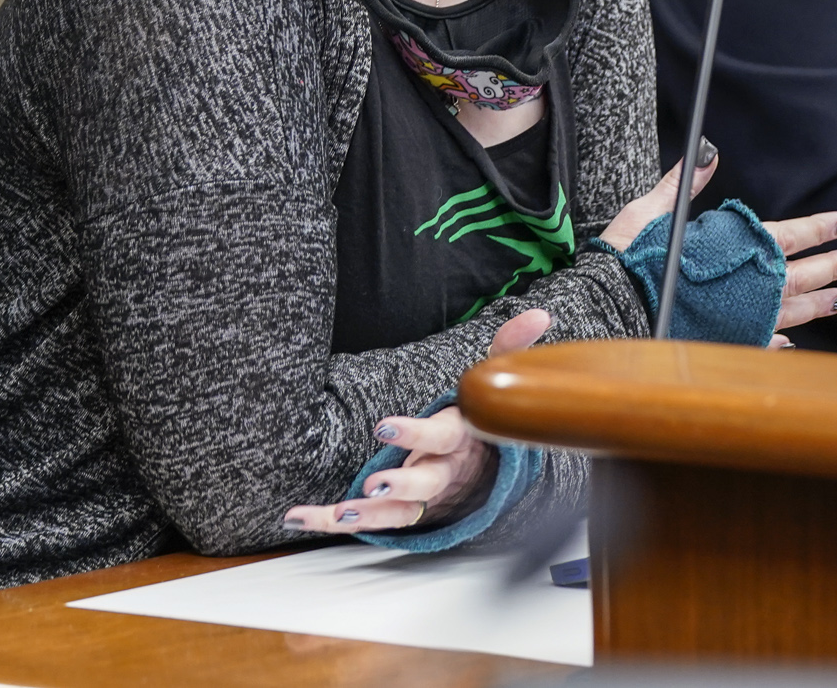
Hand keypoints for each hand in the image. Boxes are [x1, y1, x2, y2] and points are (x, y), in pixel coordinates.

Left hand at [281, 308, 551, 534]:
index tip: (383, 426)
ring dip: (370, 515)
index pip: (439, 436)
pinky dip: (329, 522)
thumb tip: (539, 314)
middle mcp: (442, 472)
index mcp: (458, 439)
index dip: (414, 434)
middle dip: (401, 487)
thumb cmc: (479, 422)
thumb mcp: (491, 383)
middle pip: (426, 483)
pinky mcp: (399, 514)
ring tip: (341, 512)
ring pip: (399, 514)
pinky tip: (297, 518)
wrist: (488, 475)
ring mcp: (421, 498)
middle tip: (373, 485)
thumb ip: (507, 348)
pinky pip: (366, 523)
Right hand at [595, 144, 836, 344]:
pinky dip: (778, 340)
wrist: (607, 312)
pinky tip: (791, 341)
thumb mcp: (652, 212)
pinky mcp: (724, 343)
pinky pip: (761, 342)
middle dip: (835, 264)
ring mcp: (739, 320)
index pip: (789, 235)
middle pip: (800, 274)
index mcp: (733, 251)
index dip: (819, 227)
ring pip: (791, 310)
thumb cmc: (628, 259)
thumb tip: (707, 152)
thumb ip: (684, 184)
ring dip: (820, 302)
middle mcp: (745, 288)